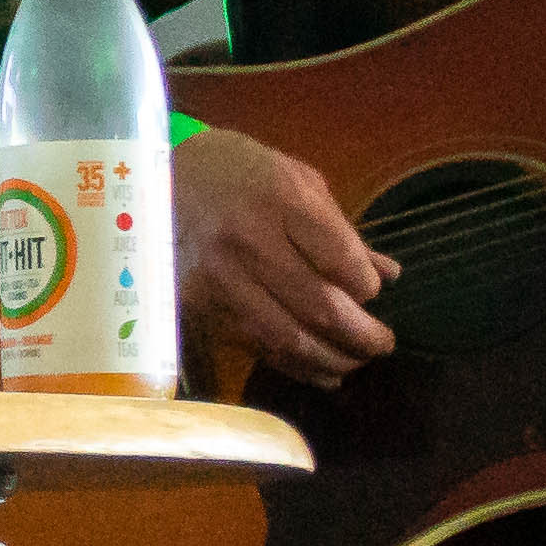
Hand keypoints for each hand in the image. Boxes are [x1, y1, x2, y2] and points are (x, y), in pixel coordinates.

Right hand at [176, 124, 396, 388]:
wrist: (158, 179)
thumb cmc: (243, 174)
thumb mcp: (301, 183)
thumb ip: (342, 232)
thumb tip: (387, 276)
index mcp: (281, 201)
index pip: (340, 262)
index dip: (366, 288)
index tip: (373, 292)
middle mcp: (247, 242)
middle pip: (318, 307)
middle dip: (361, 335)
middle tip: (383, 344)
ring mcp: (219, 278)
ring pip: (287, 338)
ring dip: (331, 359)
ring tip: (356, 361)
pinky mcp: (199, 306)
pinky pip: (255, 346)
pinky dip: (294, 366)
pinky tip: (321, 371)